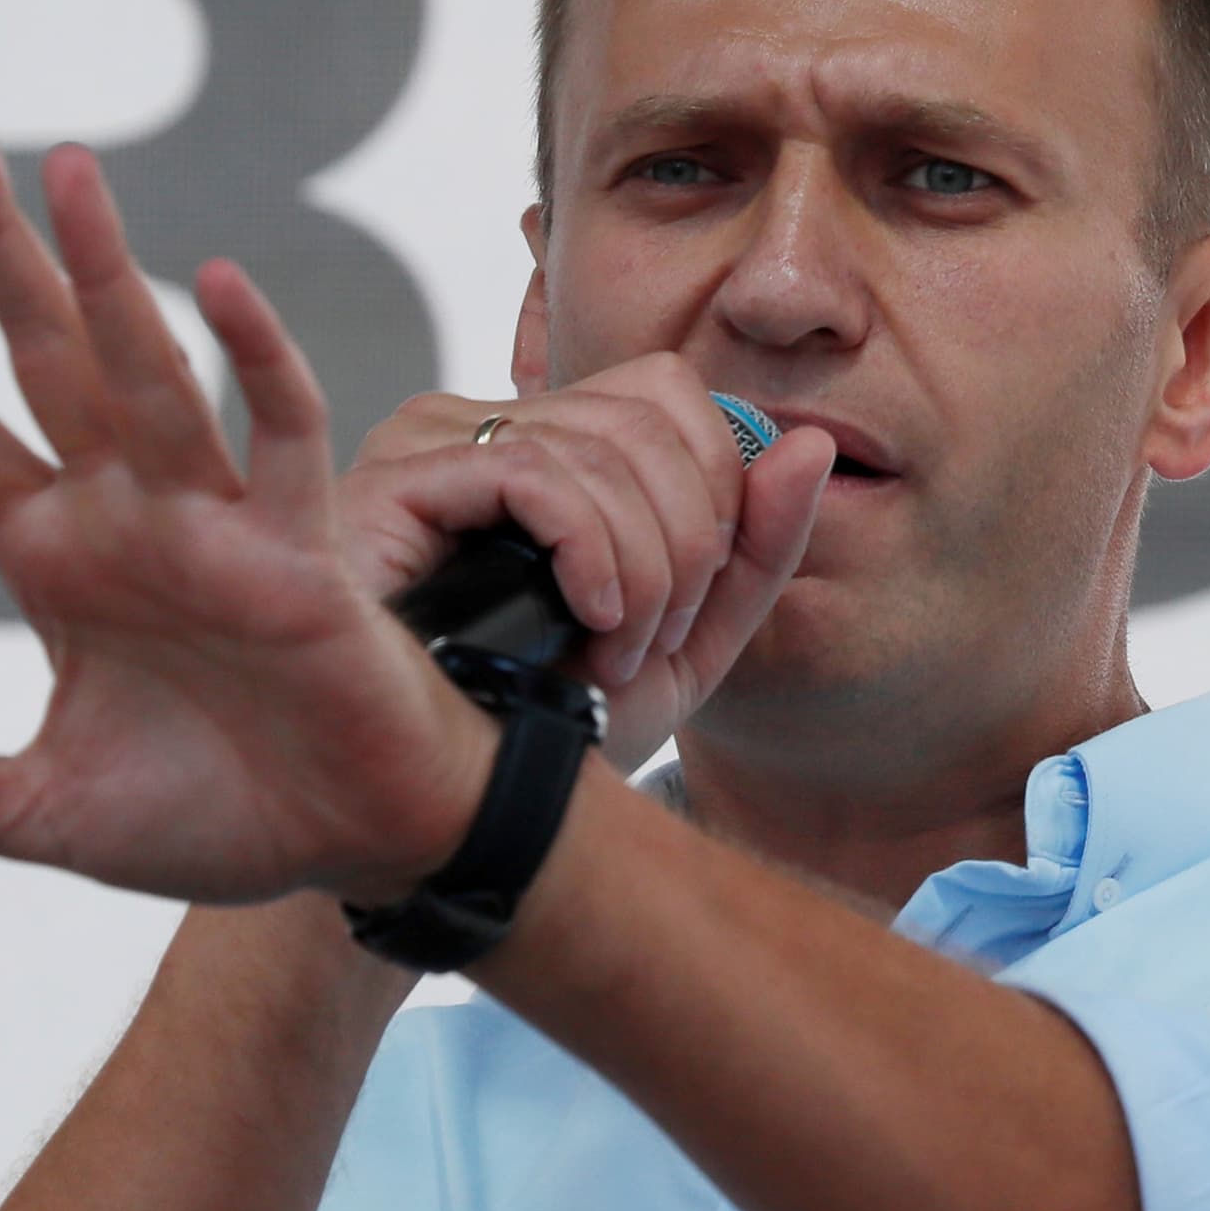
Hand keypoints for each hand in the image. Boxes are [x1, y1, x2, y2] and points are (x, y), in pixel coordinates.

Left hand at [0, 108, 496, 908]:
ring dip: (107, 274)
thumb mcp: (37, 812)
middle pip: (43, 355)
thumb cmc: (213, 814)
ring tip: (66, 166)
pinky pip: (279, 437)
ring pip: (147, 373)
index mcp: (54, 560)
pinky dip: (255, 362)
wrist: (346, 846)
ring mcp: (212, 522)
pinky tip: (217, 284)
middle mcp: (125, 516)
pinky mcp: (299, 552)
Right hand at [336, 362, 835, 766]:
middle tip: (656, 640)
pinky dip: (588, 549)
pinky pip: (531, 472)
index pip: (666, 393)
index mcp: (540, 443)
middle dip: (687, 539)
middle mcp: (479, 424)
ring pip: (597, 448)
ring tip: (615, 652)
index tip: (694, 600)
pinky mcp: (395, 482)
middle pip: (645, 417)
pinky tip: (588, 620)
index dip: (716, 487)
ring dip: (641, 567)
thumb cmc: (545, 728)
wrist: (449, 817)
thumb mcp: (685, 645)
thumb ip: (756, 550)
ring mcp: (429, 443)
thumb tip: (814, 445)